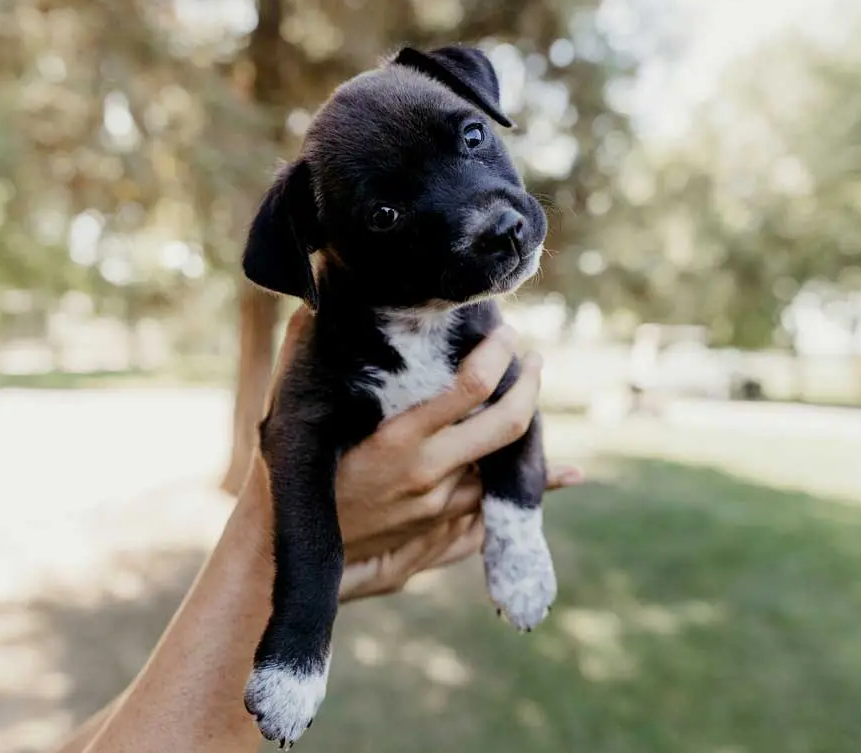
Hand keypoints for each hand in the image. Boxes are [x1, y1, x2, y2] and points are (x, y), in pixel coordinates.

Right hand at [266, 306, 583, 602]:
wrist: (292, 556)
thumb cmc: (290, 478)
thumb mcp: (293, 416)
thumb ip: (303, 357)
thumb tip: (310, 304)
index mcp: (397, 440)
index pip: (469, 387)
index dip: (497, 353)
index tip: (506, 330)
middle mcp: (428, 474)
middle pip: (507, 424)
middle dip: (530, 383)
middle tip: (534, 358)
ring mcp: (440, 507)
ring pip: (507, 465)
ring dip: (530, 425)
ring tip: (531, 387)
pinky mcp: (442, 529)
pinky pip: (500, 503)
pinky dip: (535, 485)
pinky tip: (571, 473)